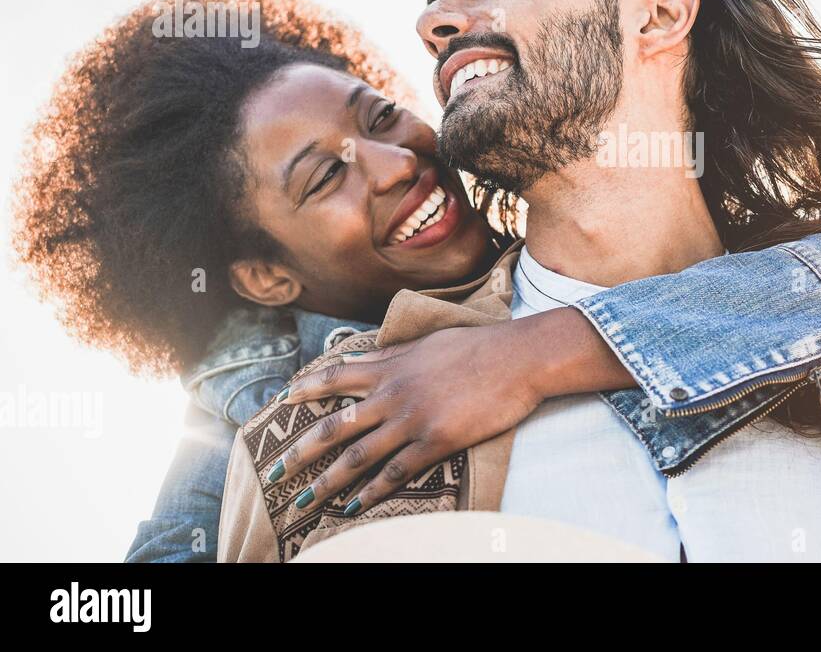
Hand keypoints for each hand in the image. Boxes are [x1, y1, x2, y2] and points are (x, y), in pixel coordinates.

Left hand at [271, 325, 541, 516]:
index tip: (284, 400)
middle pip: (335, 427)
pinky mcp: (435, 441)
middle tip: (276, 471)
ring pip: (358, 456)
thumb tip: (367, 355)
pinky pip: (395, 472)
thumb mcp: (429, 342)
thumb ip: (395, 353)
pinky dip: (372, 492)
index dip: (307, 389)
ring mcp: (412, 419)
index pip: (336, 377)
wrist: (516, 358)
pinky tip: (355, 506)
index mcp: (391, 366)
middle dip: (301, 452)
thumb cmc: (479, 345)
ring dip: (328, 481)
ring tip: (305, 500)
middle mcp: (393, 394)